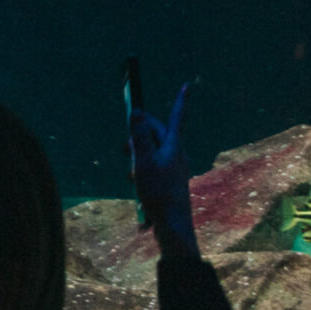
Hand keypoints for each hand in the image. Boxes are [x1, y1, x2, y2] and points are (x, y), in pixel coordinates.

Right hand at [128, 82, 197, 255]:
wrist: (172, 225)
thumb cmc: (159, 193)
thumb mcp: (143, 162)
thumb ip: (138, 137)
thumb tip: (136, 111)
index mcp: (174, 145)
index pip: (176, 116)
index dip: (180, 100)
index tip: (187, 85)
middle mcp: (177, 153)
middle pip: (158, 134)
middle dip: (139, 135)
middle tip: (123, 147)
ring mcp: (175, 167)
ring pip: (153, 151)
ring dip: (138, 157)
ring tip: (130, 173)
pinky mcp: (171, 180)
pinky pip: (154, 166)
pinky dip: (142, 170)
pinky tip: (135, 184)